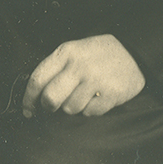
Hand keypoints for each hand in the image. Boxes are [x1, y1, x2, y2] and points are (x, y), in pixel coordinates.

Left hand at [22, 34, 144, 118]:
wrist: (134, 52)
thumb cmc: (99, 53)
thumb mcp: (75, 50)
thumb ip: (57, 67)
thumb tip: (36, 94)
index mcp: (66, 52)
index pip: (37, 79)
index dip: (28, 99)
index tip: (28, 109)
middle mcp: (79, 66)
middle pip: (50, 99)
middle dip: (49, 107)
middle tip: (53, 106)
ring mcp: (95, 80)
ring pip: (69, 109)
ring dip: (73, 107)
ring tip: (84, 94)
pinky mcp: (110, 94)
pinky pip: (89, 113)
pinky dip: (90, 109)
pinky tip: (97, 97)